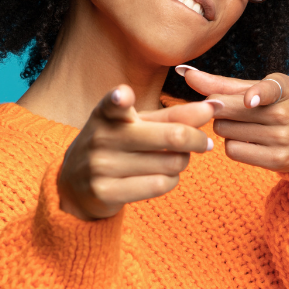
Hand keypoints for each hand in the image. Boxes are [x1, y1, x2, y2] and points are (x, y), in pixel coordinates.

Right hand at [57, 86, 218, 220]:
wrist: (76, 185)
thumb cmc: (118, 145)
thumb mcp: (137, 124)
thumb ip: (174, 115)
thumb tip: (213, 107)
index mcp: (107, 113)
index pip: (113, 104)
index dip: (120, 99)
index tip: (124, 96)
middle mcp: (101, 137)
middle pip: (171, 136)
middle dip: (197, 139)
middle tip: (205, 142)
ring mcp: (101, 166)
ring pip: (170, 162)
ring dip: (182, 162)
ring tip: (176, 159)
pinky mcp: (106, 192)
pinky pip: (159, 185)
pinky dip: (172, 180)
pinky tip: (165, 176)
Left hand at [178, 67, 288, 172]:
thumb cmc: (284, 105)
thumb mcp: (263, 88)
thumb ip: (223, 83)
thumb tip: (184, 72)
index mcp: (284, 89)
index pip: (269, 89)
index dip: (256, 95)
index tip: (249, 100)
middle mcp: (285, 113)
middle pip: (228, 111)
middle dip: (221, 109)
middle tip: (232, 110)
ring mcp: (282, 139)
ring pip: (226, 131)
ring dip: (227, 128)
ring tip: (246, 125)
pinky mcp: (277, 160)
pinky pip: (234, 151)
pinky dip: (233, 145)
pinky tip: (248, 141)